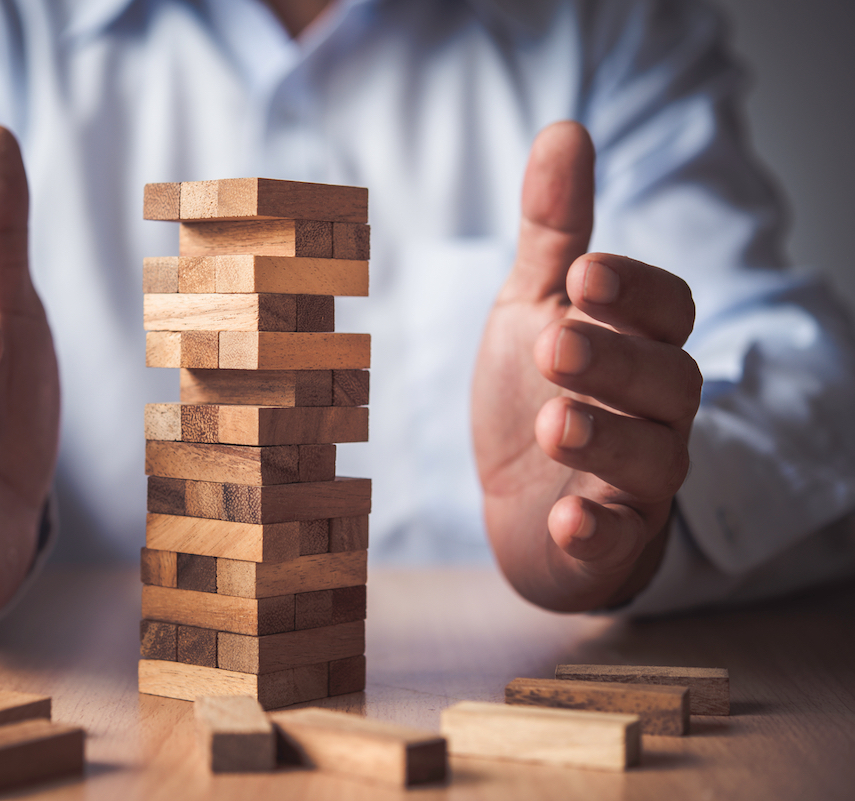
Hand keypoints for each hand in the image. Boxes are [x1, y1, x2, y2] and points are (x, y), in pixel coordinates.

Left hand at [471, 121, 700, 611]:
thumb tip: (564, 129)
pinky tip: (567, 519)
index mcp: (639, 347)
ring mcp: (636, 482)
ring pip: (654, 459)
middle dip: (616, 360)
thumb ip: (552, 234)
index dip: (635, 291)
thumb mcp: (531, 309)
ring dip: (607, 436)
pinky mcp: (609, 542)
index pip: (670, 310)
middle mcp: (654, 413)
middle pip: (670, 381)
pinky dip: (598, 530)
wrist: (517, 503)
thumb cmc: (534, 395)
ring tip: (555, 420)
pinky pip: (621, 540)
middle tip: (553, 343)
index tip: (583, 274)